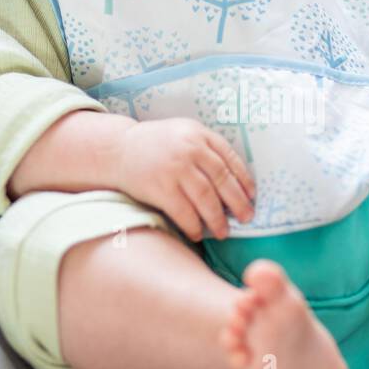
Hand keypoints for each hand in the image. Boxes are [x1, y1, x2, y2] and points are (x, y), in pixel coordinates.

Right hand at [117, 117, 254, 240]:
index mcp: (199, 134)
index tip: (252, 196)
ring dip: (217, 219)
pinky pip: (184, 212)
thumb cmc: (155, 145)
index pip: (230, 158)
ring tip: (223, 232)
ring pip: (206, 198)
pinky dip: (194, 226)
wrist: (117, 149)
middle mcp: (190, 149)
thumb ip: (206, 148)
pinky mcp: (160, 187)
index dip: (244, 180)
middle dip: (238, 203)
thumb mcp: (183, 134)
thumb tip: (235, 180)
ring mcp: (175, 168)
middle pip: (222, 180)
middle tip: (246, 218)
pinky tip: (198, 234)